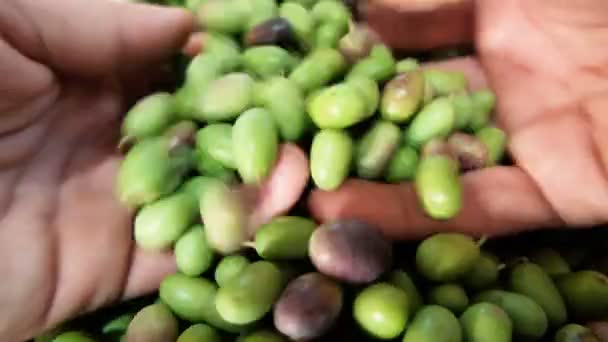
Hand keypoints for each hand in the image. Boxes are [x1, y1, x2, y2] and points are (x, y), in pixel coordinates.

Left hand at [0, 0, 307, 339]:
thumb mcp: (2, 22)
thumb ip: (91, 18)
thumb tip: (186, 25)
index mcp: (78, 74)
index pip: (172, 62)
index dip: (225, 55)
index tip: (281, 48)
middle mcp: (105, 137)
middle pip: (196, 127)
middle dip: (253, 119)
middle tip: (314, 108)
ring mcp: (113, 204)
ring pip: (201, 189)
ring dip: (256, 178)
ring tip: (309, 164)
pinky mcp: (110, 267)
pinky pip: (185, 251)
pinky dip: (234, 233)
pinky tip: (280, 210)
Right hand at [309, 0, 607, 238]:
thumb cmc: (594, 3)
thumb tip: (355, 12)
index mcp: (496, 26)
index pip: (408, 50)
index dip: (355, 62)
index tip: (300, 76)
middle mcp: (504, 87)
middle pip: (413, 114)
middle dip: (351, 126)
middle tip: (285, 138)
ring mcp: (525, 142)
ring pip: (434, 166)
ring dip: (365, 177)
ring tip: (293, 183)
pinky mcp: (555, 192)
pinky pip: (475, 207)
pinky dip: (407, 213)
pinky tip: (339, 210)